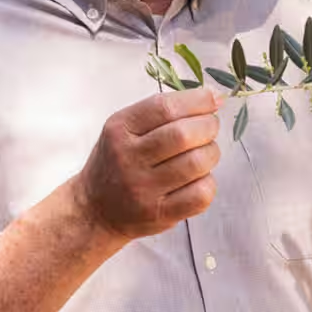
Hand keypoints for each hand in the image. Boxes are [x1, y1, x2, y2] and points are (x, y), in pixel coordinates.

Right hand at [74, 87, 221, 243]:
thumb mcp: (125, 128)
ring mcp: (143, 190)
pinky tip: (198, 178)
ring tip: (204, 152)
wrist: (95, 209)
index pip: (164, 108)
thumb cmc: (119, 161)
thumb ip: (163, 111)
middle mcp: (128, 159)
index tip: (212, 99)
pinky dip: (208, 181)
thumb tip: (215, 97)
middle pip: (183, 135)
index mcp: (119, 130)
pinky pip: (201, 194)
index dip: (197, 101)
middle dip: (208, 126)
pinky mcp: (159, 214)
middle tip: (209, 127)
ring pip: (197, 163)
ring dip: (211, 152)